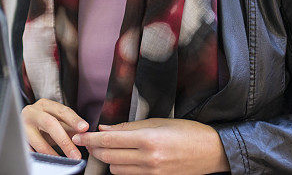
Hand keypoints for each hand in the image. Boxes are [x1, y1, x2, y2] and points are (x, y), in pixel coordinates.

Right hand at [21, 98, 88, 159]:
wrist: (16, 120)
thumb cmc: (41, 122)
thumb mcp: (55, 120)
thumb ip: (69, 126)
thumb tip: (84, 134)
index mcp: (45, 105)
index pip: (61, 110)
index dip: (73, 119)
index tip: (84, 128)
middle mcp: (32, 112)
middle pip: (49, 123)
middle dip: (64, 140)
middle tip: (76, 154)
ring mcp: (22, 125)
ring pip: (37, 140)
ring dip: (52, 153)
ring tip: (63, 161)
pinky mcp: (17, 139)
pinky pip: (28, 150)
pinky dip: (39, 157)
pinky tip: (48, 162)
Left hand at [71, 118, 228, 174]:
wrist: (212, 152)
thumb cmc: (187, 131)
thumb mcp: (157, 122)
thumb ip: (128, 127)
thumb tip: (104, 129)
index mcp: (148, 139)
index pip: (109, 141)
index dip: (90, 139)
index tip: (78, 136)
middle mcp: (148, 159)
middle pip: (109, 158)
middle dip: (96, 150)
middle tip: (90, 141)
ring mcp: (152, 173)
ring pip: (116, 170)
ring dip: (109, 160)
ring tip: (110, 149)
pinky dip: (123, 168)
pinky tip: (125, 159)